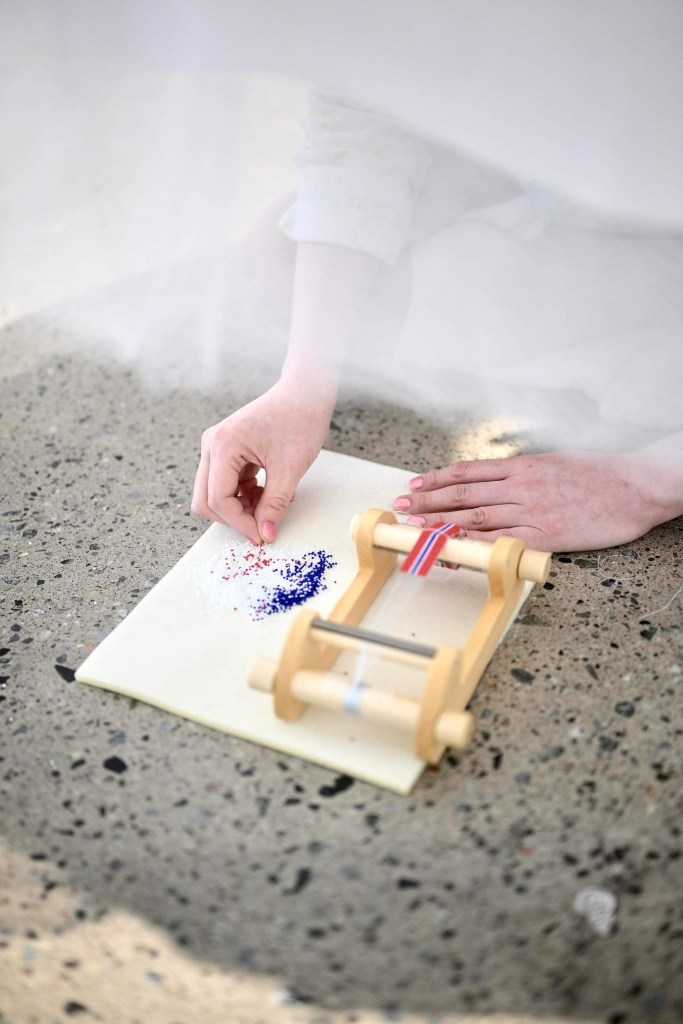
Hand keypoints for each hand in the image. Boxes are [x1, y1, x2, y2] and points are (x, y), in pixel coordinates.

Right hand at [192, 379, 334, 542]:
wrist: (306, 393)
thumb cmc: (299, 419)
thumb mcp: (290, 469)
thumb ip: (274, 504)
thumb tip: (266, 533)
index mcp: (223, 446)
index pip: (217, 499)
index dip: (239, 522)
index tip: (262, 535)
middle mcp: (213, 445)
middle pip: (206, 499)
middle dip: (233, 517)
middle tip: (262, 525)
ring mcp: (218, 446)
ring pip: (215, 493)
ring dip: (240, 506)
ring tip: (272, 504)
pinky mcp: (228, 449)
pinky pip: (227, 482)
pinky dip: (245, 494)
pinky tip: (268, 492)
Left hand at [393, 451, 682, 551]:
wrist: (633, 489)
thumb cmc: (599, 476)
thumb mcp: (555, 463)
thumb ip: (524, 473)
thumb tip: (497, 481)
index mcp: (522, 466)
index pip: (469, 471)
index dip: (438, 477)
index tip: (416, 481)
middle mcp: (519, 486)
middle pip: (463, 492)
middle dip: (429, 498)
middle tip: (403, 504)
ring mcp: (529, 511)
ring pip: (474, 516)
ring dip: (441, 521)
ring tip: (415, 524)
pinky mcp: (542, 535)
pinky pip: (499, 541)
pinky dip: (472, 544)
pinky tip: (451, 546)